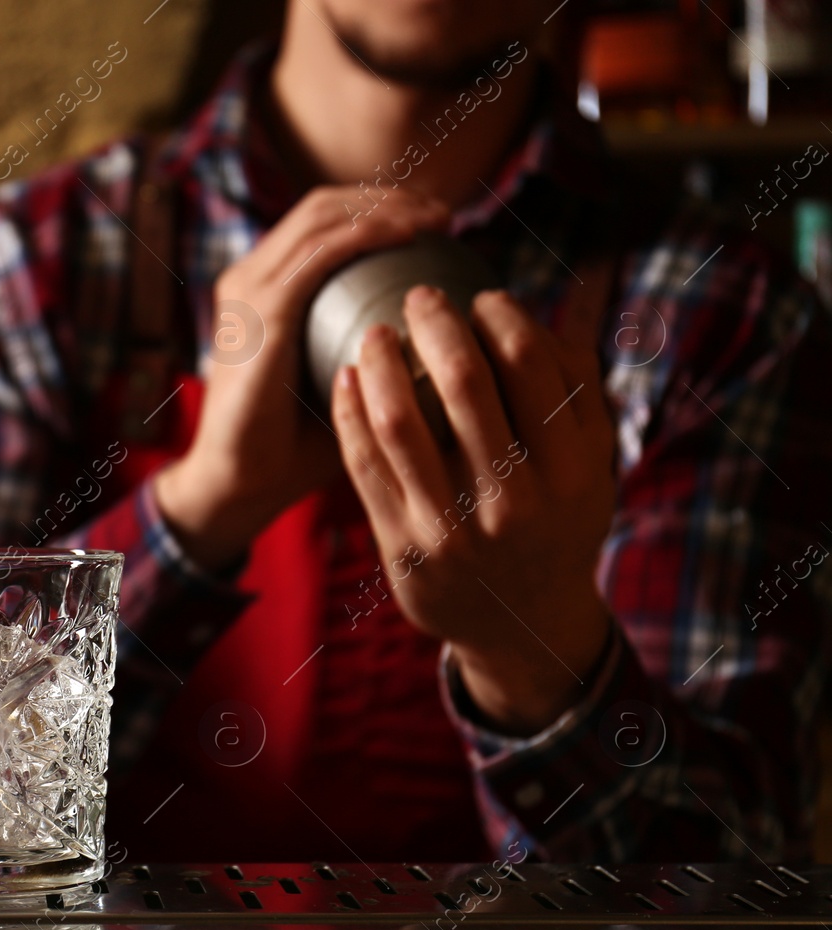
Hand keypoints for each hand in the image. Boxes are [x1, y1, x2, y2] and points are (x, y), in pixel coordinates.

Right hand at [155, 186, 450, 570]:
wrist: (242, 482)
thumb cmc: (299, 447)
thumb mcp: (344, 382)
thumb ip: (379, 351)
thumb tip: (452, 332)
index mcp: (260, 291)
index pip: (320, 224)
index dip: (377, 209)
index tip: (435, 223)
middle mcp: (248, 278)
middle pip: (323, 206)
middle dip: (387, 196)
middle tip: (444, 211)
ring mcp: (250, 289)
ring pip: (323, 216)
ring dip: (386, 206)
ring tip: (437, 217)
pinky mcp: (262, 310)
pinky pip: (322, 252)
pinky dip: (369, 233)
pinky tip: (412, 235)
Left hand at [330, 284, 615, 732]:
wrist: (521, 624)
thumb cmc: (558, 521)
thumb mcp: (591, 464)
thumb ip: (578, 387)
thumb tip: (559, 294)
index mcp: (570, 473)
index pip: (530, 366)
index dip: (501, 316)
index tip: (483, 296)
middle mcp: (512, 503)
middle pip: (463, 383)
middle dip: (436, 324)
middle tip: (421, 296)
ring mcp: (451, 528)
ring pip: (399, 422)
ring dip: (381, 362)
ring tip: (376, 331)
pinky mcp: (400, 545)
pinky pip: (362, 464)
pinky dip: (350, 412)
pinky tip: (348, 377)